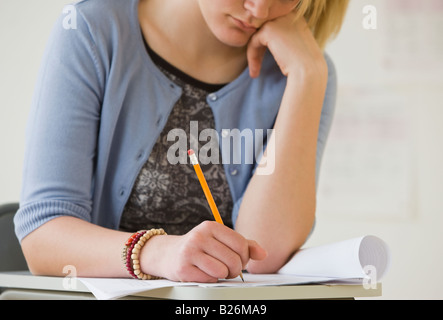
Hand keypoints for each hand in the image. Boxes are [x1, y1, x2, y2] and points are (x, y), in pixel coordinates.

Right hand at [141, 221, 266, 281]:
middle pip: (234, 260)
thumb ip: (244, 245)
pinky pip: (210, 278)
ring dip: (223, 275)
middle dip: (235, 269)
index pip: (241, 244)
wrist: (168, 254)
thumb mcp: (220, 240)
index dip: (245, 257)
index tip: (238, 259)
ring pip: (223, 271)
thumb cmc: (200, 247)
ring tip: (216, 270)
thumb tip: (263, 254)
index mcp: (211, 226)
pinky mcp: (183, 268)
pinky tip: (203, 272)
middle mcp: (200, 236)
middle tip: (228, 268)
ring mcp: (190, 252)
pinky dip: (211, 279)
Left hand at [247, 10, 326, 80]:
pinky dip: (252, 56)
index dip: (268, 45)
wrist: (309, 71)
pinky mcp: (269, 30)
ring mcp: (278, 20)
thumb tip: (269, 42)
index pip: (274, 28)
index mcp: (296, 18)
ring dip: (254, 55)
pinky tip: (255, 71)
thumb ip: (284, 41)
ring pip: (257, 36)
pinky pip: (253, 42)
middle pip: (264, 31)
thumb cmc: (305, 66)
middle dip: (259, 49)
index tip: (266, 61)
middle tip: (257, 68)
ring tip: (255, 72)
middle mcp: (288, 15)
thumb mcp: (296, 48)